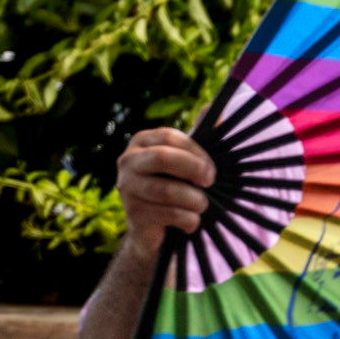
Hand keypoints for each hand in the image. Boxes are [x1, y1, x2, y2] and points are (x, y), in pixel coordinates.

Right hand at [117, 127, 214, 259]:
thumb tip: (212, 109)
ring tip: (202, 205)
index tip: (212, 168)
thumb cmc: (174, 186)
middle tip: (210, 182)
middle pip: (163, 158)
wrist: (153, 229)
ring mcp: (127, 188)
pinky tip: (191, 223)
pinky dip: (189, 220)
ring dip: (194, 200)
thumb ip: (200, 136)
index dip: (196, 152)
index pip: (170, 137)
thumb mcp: (187, 161)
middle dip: (194, 170)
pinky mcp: (133, 214)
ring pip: (167, 190)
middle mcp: (128, 161)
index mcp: (142, 142)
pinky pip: (169, 214)